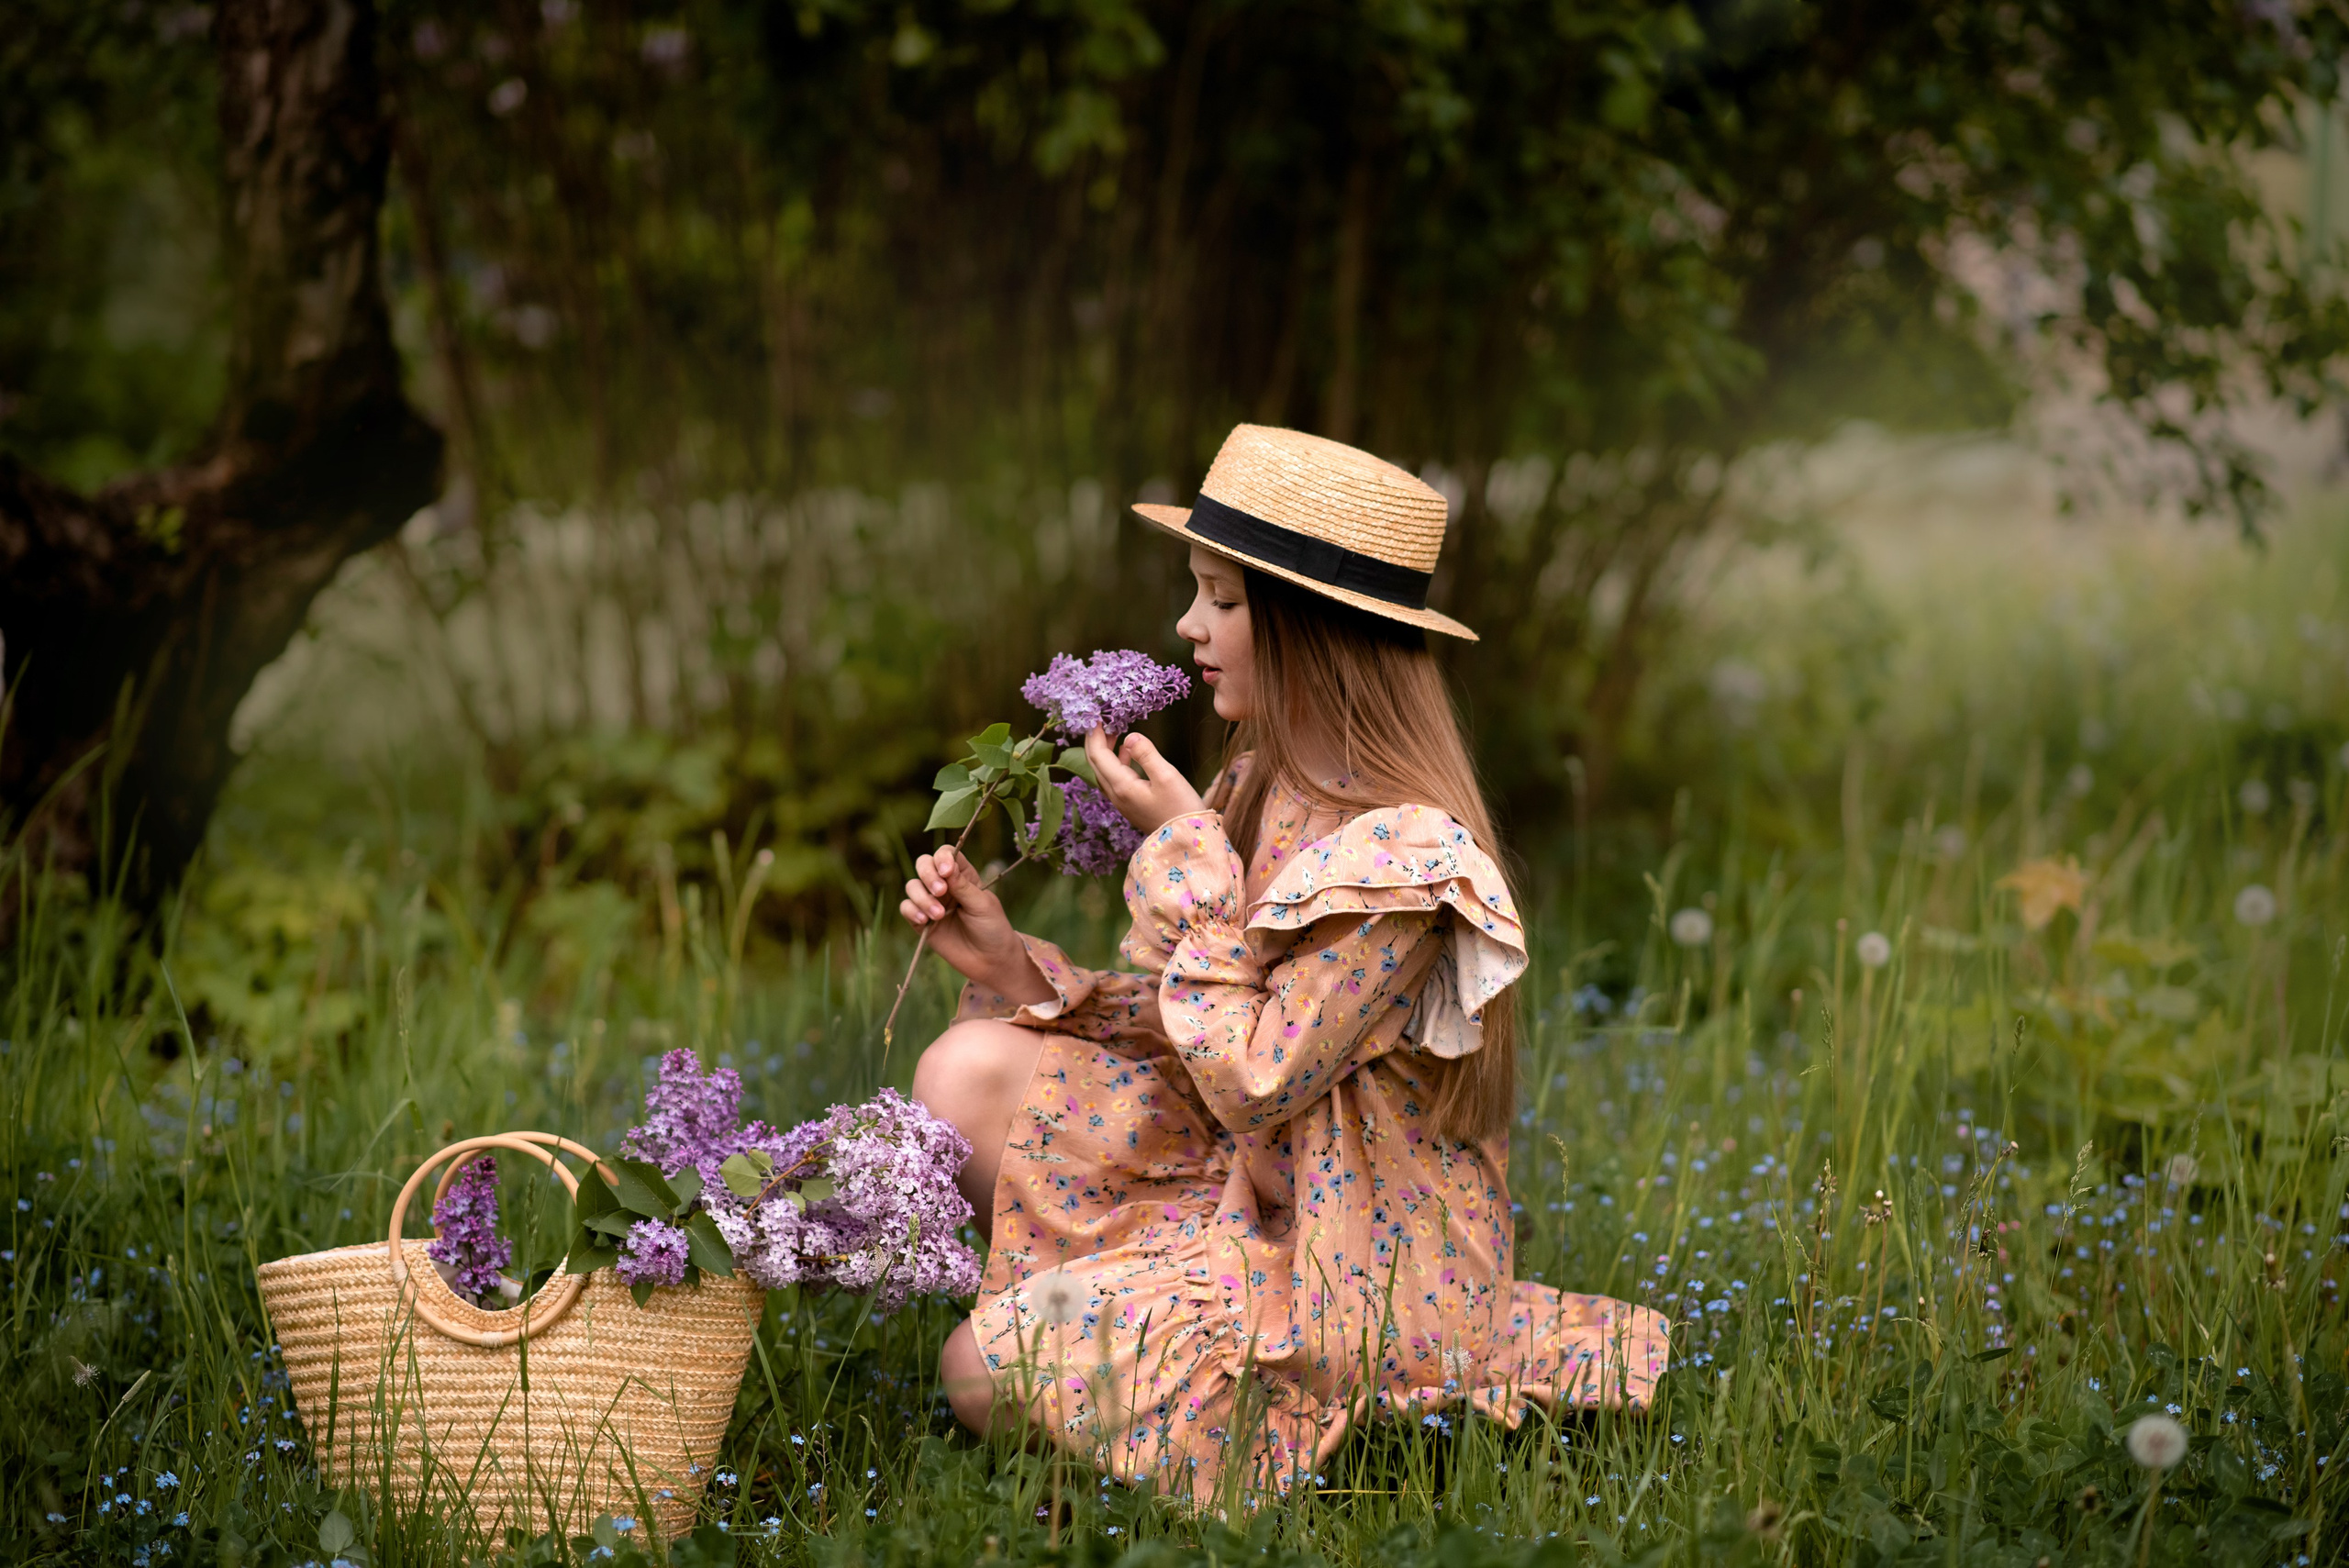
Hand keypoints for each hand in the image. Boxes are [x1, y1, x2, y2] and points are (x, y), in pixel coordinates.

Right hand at [898, 847, 1033, 995]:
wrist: (990, 961)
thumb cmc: (992, 929)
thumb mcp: (982, 905)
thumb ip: (963, 886)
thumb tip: (946, 865)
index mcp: (963, 876)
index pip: (946, 855)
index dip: (943, 858)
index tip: (947, 872)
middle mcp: (945, 886)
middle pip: (924, 865)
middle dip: (928, 875)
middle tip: (940, 892)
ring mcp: (931, 903)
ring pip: (912, 886)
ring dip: (922, 897)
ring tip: (938, 915)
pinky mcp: (921, 922)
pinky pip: (906, 908)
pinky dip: (911, 910)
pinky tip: (923, 920)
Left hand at [1083, 728, 1206, 833]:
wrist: (1187, 841)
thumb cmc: (1181, 808)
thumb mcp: (1167, 776)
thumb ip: (1147, 754)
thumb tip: (1130, 736)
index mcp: (1121, 786)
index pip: (1098, 755)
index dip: (1094, 734)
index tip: (1095, 715)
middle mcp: (1116, 795)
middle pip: (1095, 763)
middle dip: (1095, 740)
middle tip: (1102, 720)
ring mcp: (1122, 801)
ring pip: (1104, 771)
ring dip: (1105, 750)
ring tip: (1114, 731)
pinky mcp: (1130, 804)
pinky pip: (1114, 779)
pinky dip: (1115, 761)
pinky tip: (1126, 751)